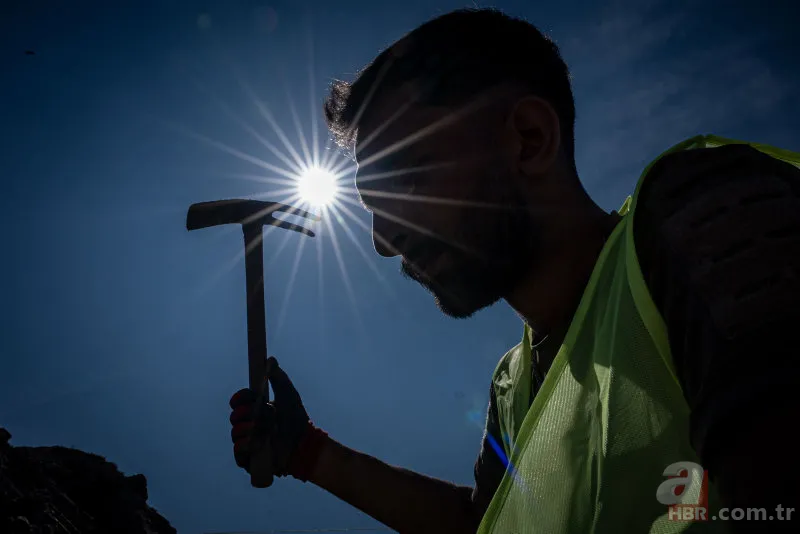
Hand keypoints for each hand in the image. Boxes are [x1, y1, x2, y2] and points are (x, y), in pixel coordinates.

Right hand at [229, 357, 313, 480]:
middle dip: (247, 413)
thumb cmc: (297, 418)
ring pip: (235, 432)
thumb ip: (279, 377)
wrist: (305, 443)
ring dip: (248, 429)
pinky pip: (237, 452)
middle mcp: (249, 424)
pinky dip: (244, 446)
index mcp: (255, 409)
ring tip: (264, 429)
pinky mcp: (249, 458)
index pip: (238, 401)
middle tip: (262, 414)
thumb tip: (270, 359)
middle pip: (234, 416)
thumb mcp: (288, 394)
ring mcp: (248, 441)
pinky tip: (256, 443)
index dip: (240, 397)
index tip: (250, 396)